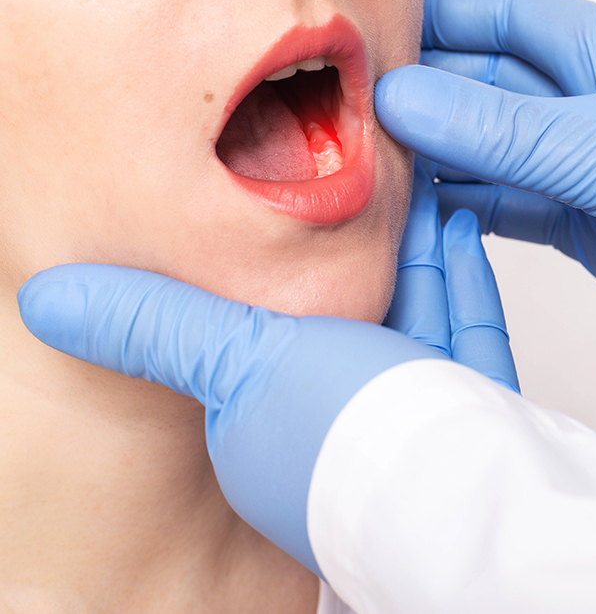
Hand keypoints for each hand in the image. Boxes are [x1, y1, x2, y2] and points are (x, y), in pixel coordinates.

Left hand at [16, 162, 516, 573]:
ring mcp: (413, 413)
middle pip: (351, 311)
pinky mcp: (472, 407)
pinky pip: (464, 332)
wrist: (469, 492)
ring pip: (413, 310)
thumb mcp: (235, 361)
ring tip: (413, 180)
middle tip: (364, 176)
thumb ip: (155, 326)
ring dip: (415, 244)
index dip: (283, 260)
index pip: (271, 327)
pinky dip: (459, 279)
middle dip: (363, 241)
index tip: (292, 200)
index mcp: (271, 422)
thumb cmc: (351, 436)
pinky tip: (456, 230)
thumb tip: (51, 299)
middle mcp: (341, 420)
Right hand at [375, 0, 595, 407]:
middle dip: (420, 95)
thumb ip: (511, 132)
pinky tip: (422, 213)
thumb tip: (405, 98)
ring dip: (436, 159)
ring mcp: (594, 171)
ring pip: (493, 152)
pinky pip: (515, 207)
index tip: (360, 34)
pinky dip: (469, 209)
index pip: (507, 16)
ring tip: (363, 168)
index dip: (435, 17)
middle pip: (488, 86)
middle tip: (340, 114)